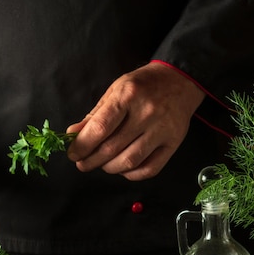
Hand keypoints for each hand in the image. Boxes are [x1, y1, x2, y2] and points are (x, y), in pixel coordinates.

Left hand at [66, 62, 205, 180]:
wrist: (180, 80)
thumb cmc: (144, 85)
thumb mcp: (116, 91)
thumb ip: (95, 114)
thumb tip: (73, 134)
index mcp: (129, 96)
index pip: (100, 128)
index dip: (83, 145)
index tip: (73, 153)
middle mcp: (147, 113)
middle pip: (112, 148)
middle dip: (92, 160)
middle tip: (83, 163)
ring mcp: (162, 130)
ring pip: (130, 161)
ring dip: (109, 168)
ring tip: (102, 164)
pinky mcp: (174, 143)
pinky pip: (150, 169)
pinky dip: (131, 174)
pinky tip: (122, 168)